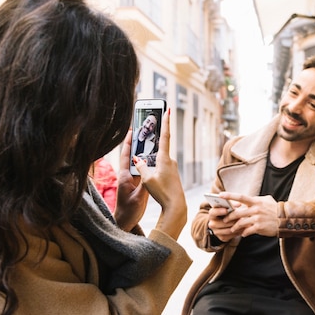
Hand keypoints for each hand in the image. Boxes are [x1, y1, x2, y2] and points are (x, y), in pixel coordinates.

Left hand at [114, 129, 148, 230]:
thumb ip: (144, 185)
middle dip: (136, 142)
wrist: (124, 222)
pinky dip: (146, 162)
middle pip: (131, 155)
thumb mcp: (138, 198)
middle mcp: (127, 175)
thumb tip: (150, 173)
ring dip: (142, 151)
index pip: (125, 155)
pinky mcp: (136, 184)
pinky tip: (153, 157)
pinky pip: (141, 169)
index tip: (131, 129)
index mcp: (124, 177)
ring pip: (137, 161)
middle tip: (143, 130)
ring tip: (149, 140)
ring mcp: (132, 179)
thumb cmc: (128, 211)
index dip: (128, 142)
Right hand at [134, 110, 186, 238]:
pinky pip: (161, 166)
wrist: (176, 205)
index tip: (168, 109)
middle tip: (151, 131)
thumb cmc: (162, 192)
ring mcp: (172, 168)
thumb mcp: (147, 179)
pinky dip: (154, 167)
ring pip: (158, 159)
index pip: (165, 136)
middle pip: (159, 147)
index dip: (166, 122)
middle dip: (154, 140)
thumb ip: (142, 167)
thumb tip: (138, 159)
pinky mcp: (172, 175)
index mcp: (164, 158)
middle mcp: (170, 161)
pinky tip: (150, 175)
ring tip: (145, 162)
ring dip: (152, 158)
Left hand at [215, 192, 278, 237]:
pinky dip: (243, 233)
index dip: (230, 195)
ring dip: (234, 227)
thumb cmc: (275, 209)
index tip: (220, 195)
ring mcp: (257, 218)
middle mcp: (256, 209)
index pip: (241, 197)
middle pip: (237, 212)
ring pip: (240, 223)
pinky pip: (247, 231)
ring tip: (232, 229)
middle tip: (224, 220)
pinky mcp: (259, 227)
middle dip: (229, 217)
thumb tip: (246, 200)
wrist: (285, 220)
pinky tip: (243, 234)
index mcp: (256, 201)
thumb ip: (256, 199)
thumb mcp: (267, 200)